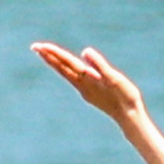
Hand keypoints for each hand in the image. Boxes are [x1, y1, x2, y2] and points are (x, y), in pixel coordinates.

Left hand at [30, 41, 148, 123]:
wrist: (129, 117)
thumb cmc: (124, 97)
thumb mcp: (113, 78)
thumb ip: (99, 65)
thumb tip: (85, 52)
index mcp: (87, 79)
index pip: (67, 62)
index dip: (54, 53)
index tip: (41, 46)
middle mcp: (82, 85)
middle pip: (62, 68)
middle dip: (49, 56)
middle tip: (34, 47)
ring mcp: (85, 90)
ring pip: (66, 73)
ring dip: (55, 63)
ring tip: (45, 54)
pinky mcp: (90, 93)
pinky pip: (73, 78)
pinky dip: (65, 70)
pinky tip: (65, 68)